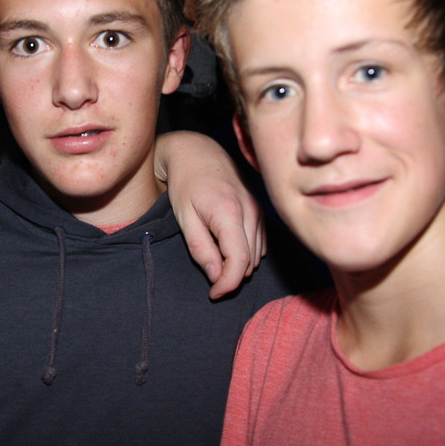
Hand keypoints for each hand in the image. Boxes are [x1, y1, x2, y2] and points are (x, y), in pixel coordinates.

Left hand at [154, 131, 265, 298]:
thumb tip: (217, 276)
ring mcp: (258, 210)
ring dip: (238, 266)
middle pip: (250, 262)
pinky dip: (246, 253)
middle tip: (209, 281)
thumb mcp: (184, 217)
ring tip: (215, 261)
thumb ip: (201, 248)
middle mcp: (250, 212)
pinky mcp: (259, 210)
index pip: (239, 261)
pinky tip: (227, 248)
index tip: (213, 294)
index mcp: (230, 213)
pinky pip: (259, 243)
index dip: (227, 284)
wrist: (197, 151)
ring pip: (256, 255)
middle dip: (230, 277)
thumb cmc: (185, 183)